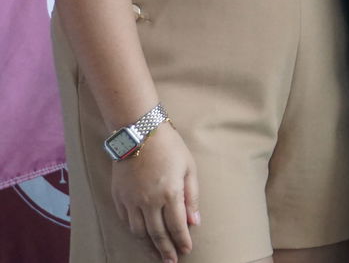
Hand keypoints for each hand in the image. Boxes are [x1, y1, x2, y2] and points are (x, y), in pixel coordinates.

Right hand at [111, 125, 198, 262]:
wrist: (139, 133)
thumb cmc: (170, 147)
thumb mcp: (189, 168)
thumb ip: (191, 197)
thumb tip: (194, 222)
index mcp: (169, 193)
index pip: (177, 225)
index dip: (182, 240)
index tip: (186, 251)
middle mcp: (148, 200)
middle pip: (157, 233)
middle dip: (165, 250)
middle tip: (171, 261)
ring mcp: (131, 200)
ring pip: (139, 231)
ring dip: (148, 245)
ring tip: (156, 254)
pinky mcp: (118, 197)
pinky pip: (126, 221)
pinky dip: (135, 232)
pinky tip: (141, 236)